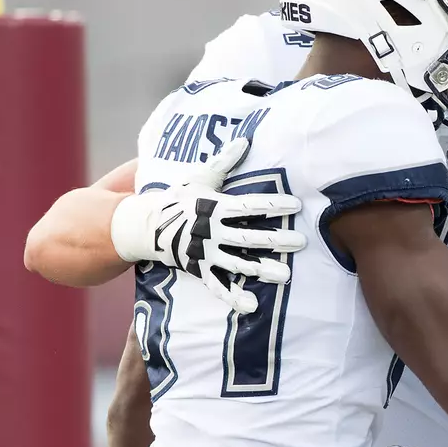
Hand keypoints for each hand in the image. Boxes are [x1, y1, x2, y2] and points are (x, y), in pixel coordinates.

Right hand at [112, 131, 306, 313]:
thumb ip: (224, 162)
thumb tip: (244, 140)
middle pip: (248, 236)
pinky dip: (233, 296)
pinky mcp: (198, 269)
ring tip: (286, 275)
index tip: (296, 205)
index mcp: (215, 206)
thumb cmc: (179, 197)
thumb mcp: (200, 177)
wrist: (146, 224)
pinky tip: (251, 305)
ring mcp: (205, 252)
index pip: (249, 205)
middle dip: (276, 239)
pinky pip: (217, 286)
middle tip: (301, 242)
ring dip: (261, 269)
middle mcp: (212, 230)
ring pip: (237, 262)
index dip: (272, 205)